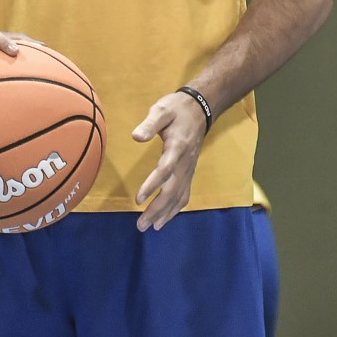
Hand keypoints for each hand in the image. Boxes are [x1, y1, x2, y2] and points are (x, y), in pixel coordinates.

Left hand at [130, 89, 208, 229]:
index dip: (152, 185)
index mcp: (177, 146)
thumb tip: (135, 136)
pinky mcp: (189, 172)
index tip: (138, 198)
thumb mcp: (161, 110)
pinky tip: (165, 218)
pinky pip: (184, 194)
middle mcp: (185, 162)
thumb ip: (149, 123)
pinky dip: (175, 208)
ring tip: (151, 227)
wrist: (201, 109)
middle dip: (157, 209)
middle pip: (172, 190)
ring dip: (165, 213)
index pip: (165, 170)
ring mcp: (189, 169)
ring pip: (179, 196)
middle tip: (141, 224)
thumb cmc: (176, 109)